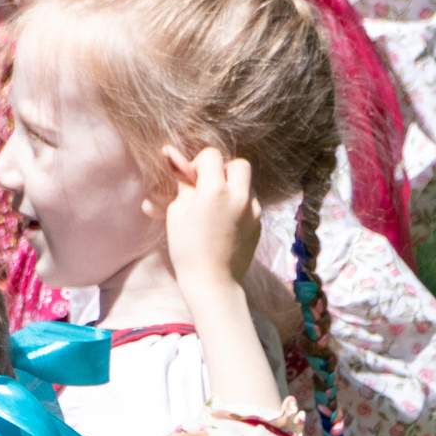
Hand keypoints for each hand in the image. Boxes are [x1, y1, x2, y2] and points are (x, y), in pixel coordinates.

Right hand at [160, 146, 259, 292]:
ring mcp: (253, 210)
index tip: (190, 178)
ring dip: (232, 186)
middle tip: (208, 186)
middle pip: (238, 164)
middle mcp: (239, 195)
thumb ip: (183, 186)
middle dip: (223, 169)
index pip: (212, 156)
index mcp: (215, 190)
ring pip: (247, 184)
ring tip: (217, 205)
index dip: (198, 162)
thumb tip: (180, 168)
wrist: (212, 280)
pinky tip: (225, 221)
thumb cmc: (187, 247)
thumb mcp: (176, 212)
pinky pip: (250, 202)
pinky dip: (238, 203)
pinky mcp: (259, 223)